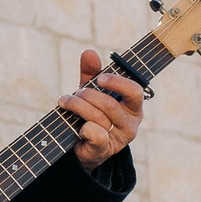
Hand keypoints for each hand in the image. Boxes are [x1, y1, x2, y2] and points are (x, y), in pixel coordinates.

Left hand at [61, 48, 143, 173]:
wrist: (82, 145)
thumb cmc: (91, 112)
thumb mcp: (91, 90)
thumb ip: (91, 72)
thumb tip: (89, 52)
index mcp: (133, 106)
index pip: (135, 91)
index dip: (117, 83)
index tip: (100, 78)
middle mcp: (131, 123)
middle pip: (109, 104)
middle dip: (87, 96)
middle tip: (74, 94)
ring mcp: (119, 138)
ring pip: (98, 118)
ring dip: (77, 107)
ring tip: (65, 102)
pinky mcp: (105, 150)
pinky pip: (96, 135)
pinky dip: (84, 128)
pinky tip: (77, 126)